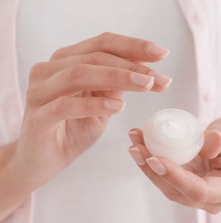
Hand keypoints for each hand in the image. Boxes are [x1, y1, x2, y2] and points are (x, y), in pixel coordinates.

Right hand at [8, 32, 171, 189]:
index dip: (133, 46)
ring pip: (80, 74)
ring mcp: (40, 92)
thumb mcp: (103, 103)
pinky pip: (65, 105)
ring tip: (146, 85)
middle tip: (160, 78)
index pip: (102, 44)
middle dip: (132, 66)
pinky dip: (94, 104)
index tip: (162, 54)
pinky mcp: (37, 117)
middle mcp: (50, 70)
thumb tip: (149, 70)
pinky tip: (118, 107)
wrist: (43, 161)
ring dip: (117, 77)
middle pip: (95, 56)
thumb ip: (117, 85)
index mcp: (67, 61)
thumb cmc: (74, 129)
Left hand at [128, 117, 220, 212]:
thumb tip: (209, 143)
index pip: (199, 190)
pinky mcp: (186, 185)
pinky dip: (151, 161)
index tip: (155, 158)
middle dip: (153, 170)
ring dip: (147, 165)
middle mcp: (212, 199)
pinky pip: (166, 177)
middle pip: (177, 191)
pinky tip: (140, 144)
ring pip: (167, 186)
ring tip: (134, 141)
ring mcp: (197, 195)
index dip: (175, 177)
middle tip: (135, 146)